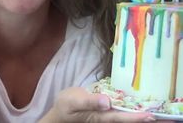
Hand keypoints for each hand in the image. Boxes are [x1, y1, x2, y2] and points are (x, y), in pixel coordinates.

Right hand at [40, 87, 164, 122]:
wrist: (60, 112)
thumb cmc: (66, 105)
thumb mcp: (74, 101)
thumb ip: (90, 101)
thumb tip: (107, 101)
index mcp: (98, 116)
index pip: (119, 118)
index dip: (134, 117)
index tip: (149, 115)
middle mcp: (104, 118)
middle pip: (126, 120)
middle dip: (143, 119)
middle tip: (161, 116)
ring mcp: (105, 116)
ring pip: (125, 117)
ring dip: (139, 116)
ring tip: (155, 113)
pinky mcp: (104, 112)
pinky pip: (120, 112)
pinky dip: (131, 110)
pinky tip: (137, 107)